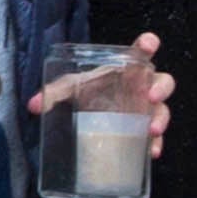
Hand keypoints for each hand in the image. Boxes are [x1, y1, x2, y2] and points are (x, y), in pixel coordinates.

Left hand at [26, 32, 175, 159]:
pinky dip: (155, 144)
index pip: (142, 52)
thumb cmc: (88, 92)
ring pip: (163, 110)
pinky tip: (150, 153)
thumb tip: (32, 105)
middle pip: (163, 82)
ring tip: (151, 130)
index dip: (148, 45)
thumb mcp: (71, 87)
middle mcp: (142, 87)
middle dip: (160, 87)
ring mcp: (146, 109)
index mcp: (127, 69)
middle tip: (151, 96)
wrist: (92, 116)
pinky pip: (155, 137)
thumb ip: (54, 91)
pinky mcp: (144, 130)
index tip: (148, 44)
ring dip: (161, 119)